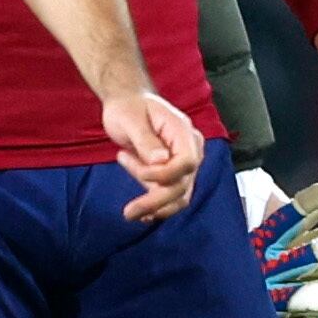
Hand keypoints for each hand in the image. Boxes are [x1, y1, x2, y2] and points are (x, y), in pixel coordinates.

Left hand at [104, 90, 202, 221]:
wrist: (127, 105)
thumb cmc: (128, 108)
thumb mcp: (130, 119)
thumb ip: (145, 140)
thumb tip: (160, 161)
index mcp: (182, 130)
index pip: (187, 161)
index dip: (165, 174)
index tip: (139, 172)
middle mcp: (190, 148)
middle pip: (183, 183)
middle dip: (156, 200)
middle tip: (128, 211)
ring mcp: (184, 162)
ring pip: (180, 195)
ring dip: (156, 207)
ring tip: (130, 212)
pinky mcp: (174, 173)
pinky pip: (172, 195)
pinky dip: (157, 206)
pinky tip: (140, 212)